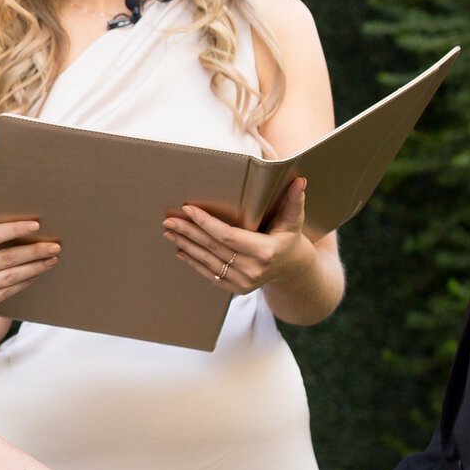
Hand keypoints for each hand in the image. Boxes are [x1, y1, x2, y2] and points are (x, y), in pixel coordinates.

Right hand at [0, 219, 59, 314]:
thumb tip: (25, 227)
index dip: (15, 229)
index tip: (36, 226)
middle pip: (6, 258)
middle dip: (33, 251)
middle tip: (54, 246)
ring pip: (11, 276)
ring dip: (35, 267)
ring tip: (51, 260)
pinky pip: (9, 291)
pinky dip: (25, 281)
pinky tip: (37, 273)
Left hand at [163, 177, 312, 297]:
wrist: (292, 269)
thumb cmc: (289, 238)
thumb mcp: (293, 221)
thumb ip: (295, 201)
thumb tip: (301, 181)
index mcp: (265, 251)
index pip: (227, 235)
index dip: (206, 222)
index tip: (188, 209)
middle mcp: (252, 270)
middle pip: (213, 247)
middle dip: (188, 232)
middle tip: (168, 219)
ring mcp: (243, 282)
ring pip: (207, 261)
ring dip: (185, 245)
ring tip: (169, 231)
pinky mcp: (236, 289)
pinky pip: (209, 274)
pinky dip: (193, 262)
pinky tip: (180, 249)